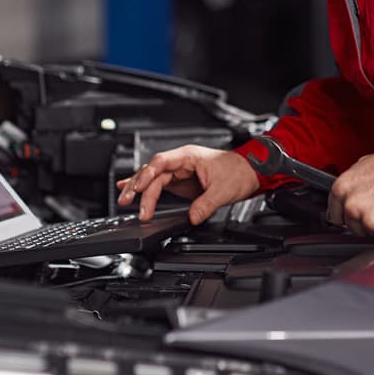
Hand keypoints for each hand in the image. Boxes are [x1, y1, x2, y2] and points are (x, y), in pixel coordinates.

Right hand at [116, 145, 259, 224]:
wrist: (250, 171)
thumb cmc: (238, 171)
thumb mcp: (224, 190)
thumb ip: (206, 204)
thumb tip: (193, 217)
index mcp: (189, 156)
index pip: (161, 162)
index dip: (148, 175)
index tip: (138, 188)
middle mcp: (181, 162)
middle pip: (153, 172)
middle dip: (138, 187)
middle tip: (127, 202)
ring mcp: (179, 171)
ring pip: (152, 178)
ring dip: (137, 188)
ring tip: (123, 200)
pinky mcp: (180, 181)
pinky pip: (158, 184)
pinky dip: (144, 187)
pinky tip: (130, 190)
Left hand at [328, 149, 373, 243]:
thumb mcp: (368, 165)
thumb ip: (353, 185)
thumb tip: (349, 195)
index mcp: (343, 188)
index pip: (334, 214)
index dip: (347, 215)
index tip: (355, 214)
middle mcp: (353, 206)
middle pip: (353, 227)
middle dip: (367, 221)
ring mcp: (370, 222)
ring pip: (373, 234)